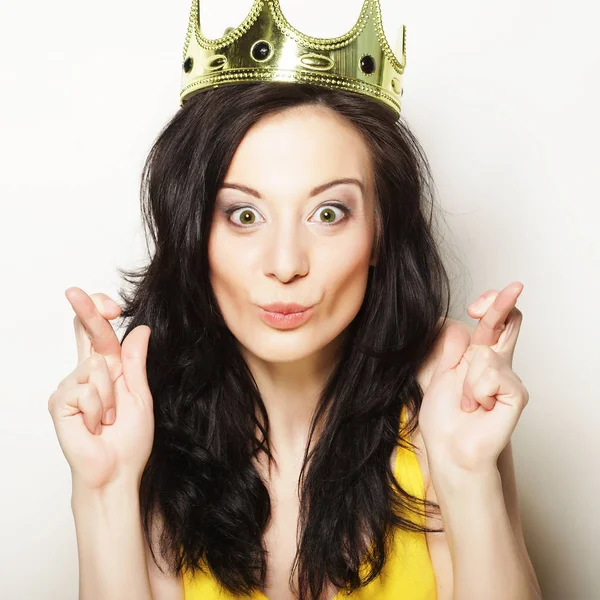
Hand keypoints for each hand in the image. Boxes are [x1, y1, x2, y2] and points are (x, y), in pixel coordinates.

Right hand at [47, 287, 153, 489]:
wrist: (117, 471)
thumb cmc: (130, 439)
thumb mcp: (141, 394)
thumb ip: (135, 363)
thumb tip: (140, 329)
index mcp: (108, 369)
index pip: (99, 334)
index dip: (100, 314)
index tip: (110, 305)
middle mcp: (86, 373)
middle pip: (86, 332)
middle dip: (85, 310)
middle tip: (73, 290)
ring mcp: (70, 387)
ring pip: (96, 367)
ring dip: (111, 396)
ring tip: (108, 418)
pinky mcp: (60, 402)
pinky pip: (86, 390)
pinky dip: (99, 410)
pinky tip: (95, 426)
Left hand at [418, 282, 528, 473]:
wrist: (448, 448)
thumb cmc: (444, 418)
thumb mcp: (440, 374)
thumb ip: (452, 349)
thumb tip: (462, 325)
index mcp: (478, 357)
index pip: (493, 323)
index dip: (490, 305)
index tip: (474, 305)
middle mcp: (498, 364)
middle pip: (509, 322)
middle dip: (504, 302)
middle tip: (515, 286)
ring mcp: (508, 379)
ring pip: (485, 353)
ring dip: (467, 380)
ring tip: (469, 402)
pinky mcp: (516, 394)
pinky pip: (492, 374)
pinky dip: (477, 391)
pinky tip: (480, 408)